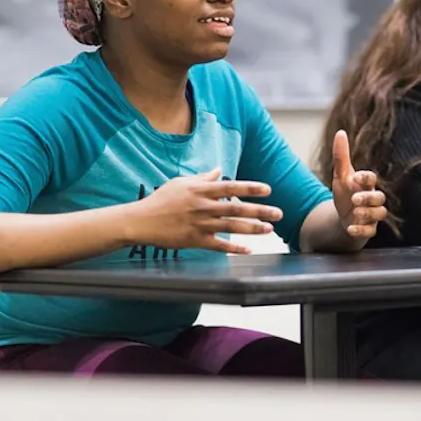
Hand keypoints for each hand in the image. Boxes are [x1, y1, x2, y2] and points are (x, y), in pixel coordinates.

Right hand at [131, 168, 281, 254]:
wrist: (141, 221)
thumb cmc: (161, 199)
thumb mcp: (181, 183)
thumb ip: (203, 178)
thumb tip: (219, 171)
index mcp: (201, 191)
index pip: (232, 187)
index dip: (251, 188)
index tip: (268, 190)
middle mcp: (204, 207)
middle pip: (237, 209)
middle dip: (261, 211)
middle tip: (279, 213)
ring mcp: (200, 225)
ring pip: (232, 227)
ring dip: (253, 229)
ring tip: (269, 229)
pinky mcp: (195, 241)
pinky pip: (219, 245)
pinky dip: (234, 248)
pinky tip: (249, 250)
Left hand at [331, 130, 387, 239]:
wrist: (343, 218)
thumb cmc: (345, 194)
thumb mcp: (340, 176)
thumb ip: (341, 156)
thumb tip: (340, 132)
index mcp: (366, 185)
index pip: (371, 178)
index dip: (366, 177)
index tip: (355, 177)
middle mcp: (372, 199)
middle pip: (379, 198)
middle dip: (368, 198)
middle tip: (355, 199)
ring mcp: (372, 215)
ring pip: (380, 214)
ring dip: (367, 214)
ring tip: (355, 213)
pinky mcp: (368, 229)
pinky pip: (370, 231)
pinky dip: (361, 230)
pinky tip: (350, 228)